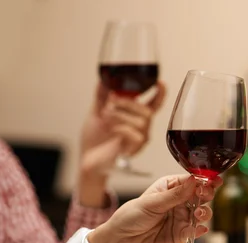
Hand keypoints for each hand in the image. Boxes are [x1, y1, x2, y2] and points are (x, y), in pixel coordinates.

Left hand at [78, 82, 165, 207]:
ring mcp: (139, 139)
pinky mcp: (134, 150)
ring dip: (121, 115)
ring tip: (106, 115)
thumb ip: (102, 96)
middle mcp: (141, 128)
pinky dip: (122, 128)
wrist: (87, 159)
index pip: (154, 104)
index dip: (160, 94)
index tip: (160, 82)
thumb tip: (104, 79)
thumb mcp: (97, 112)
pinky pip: (136, 135)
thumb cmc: (95, 139)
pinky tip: (111, 129)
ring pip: (142, 122)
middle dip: (129, 102)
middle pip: (147, 111)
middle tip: (111, 100)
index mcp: (135, 117)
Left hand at [88, 175, 222, 242]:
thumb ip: (175, 194)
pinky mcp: (181, 235)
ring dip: (204, 213)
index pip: (192, 181)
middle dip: (207, 195)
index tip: (213, 180)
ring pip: (201, 213)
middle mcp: (179, 202)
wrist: (121, 241)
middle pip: (201, 196)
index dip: (204, 180)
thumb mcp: (151, 202)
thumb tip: (194, 181)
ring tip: (198, 214)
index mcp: (171, 188)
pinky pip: (195, 232)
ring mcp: (181, 218)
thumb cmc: (130, 216)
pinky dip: (200, 230)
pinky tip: (200, 228)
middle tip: (205, 196)